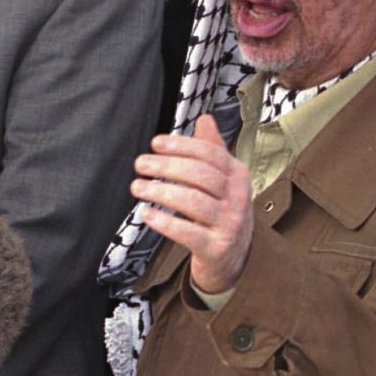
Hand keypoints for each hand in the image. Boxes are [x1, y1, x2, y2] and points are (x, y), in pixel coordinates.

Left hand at [131, 114, 253, 294]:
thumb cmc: (221, 208)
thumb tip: (205, 118)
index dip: (181, 146)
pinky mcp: (216, 248)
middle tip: (140, 164)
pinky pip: (189, 233)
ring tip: (137, 187)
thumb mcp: (223, 178)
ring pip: (194, 202)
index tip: (155, 143)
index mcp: (237, 174)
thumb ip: (212, 148)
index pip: (210, 153)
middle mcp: (238, 197)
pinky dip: (165, 222)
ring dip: (161, 192)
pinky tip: (146, 214)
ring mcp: (229, 224)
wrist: (236, 257)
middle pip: (202, 175)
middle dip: (167, 167)